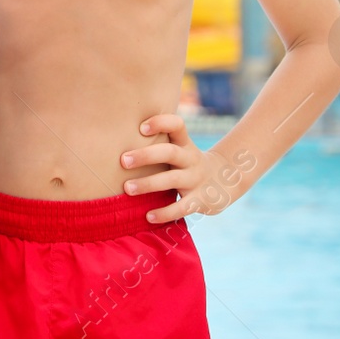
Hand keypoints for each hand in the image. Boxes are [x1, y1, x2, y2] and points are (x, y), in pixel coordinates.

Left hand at [119, 113, 244, 223]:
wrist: (224, 181)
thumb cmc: (185, 162)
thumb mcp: (178, 147)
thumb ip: (157, 141)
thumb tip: (115, 134)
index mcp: (184, 143)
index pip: (177, 125)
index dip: (161, 123)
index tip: (141, 128)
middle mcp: (191, 159)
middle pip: (169, 152)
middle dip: (145, 156)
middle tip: (123, 160)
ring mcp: (196, 180)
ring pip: (172, 179)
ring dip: (148, 184)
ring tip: (127, 188)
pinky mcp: (200, 201)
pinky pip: (182, 207)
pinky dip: (165, 212)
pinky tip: (148, 216)